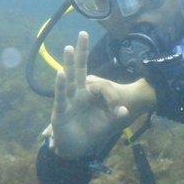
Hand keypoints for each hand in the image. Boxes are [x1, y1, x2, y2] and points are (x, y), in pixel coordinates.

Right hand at [47, 31, 156, 158]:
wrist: (75, 151)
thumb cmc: (90, 133)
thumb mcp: (108, 125)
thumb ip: (116, 117)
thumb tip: (124, 109)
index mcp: (87, 94)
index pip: (93, 77)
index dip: (97, 72)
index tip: (105, 81)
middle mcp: (76, 94)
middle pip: (79, 69)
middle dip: (80, 52)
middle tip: (83, 33)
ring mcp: (67, 101)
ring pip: (69, 79)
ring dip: (68, 64)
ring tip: (68, 48)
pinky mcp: (59, 112)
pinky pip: (60, 97)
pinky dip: (60, 85)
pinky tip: (61, 73)